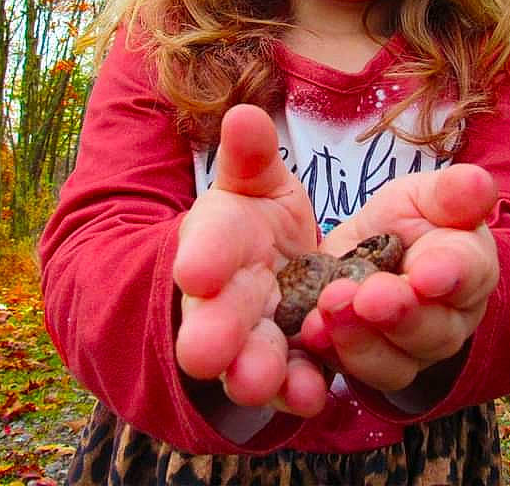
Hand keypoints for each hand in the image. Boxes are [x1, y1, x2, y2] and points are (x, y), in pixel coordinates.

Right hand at [173, 104, 324, 416]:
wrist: (268, 269)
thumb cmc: (254, 219)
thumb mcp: (255, 181)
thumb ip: (250, 155)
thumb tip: (243, 114)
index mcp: (216, 242)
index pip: (206, 245)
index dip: (203, 257)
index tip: (196, 269)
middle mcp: (226, 297)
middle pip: (216, 316)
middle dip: (213, 332)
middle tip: (207, 353)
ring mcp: (255, 337)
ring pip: (250, 357)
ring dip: (255, 371)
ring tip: (259, 382)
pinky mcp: (288, 365)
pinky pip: (292, 380)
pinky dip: (299, 390)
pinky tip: (313, 395)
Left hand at [300, 164, 498, 394]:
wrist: (375, 247)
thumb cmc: (412, 218)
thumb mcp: (426, 194)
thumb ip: (450, 193)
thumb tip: (478, 180)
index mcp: (470, 268)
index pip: (469, 274)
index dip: (449, 275)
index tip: (426, 273)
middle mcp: (448, 320)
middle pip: (433, 330)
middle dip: (399, 313)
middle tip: (369, 295)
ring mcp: (409, 351)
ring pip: (394, 361)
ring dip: (360, 338)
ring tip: (331, 306)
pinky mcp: (369, 363)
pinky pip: (353, 370)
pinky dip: (330, 351)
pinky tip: (310, 330)